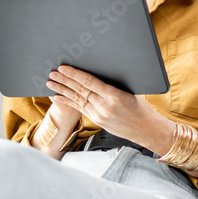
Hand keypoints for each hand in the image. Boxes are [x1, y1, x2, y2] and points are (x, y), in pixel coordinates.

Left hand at [46, 65, 171, 146]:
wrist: (147, 130)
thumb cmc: (141, 108)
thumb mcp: (130, 91)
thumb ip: (112, 84)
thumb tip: (96, 72)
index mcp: (114, 96)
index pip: (89, 83)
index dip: (75, 74)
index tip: (64, 68)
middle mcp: (104, 107)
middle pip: (80, 90)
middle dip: (64, 81)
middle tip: (52, 73)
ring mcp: (99, 115)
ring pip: (77, 99)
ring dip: (62, 90)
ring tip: (50, 83)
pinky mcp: (97, 121)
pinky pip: (79, 108)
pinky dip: (67, 101)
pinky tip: (57, 97)